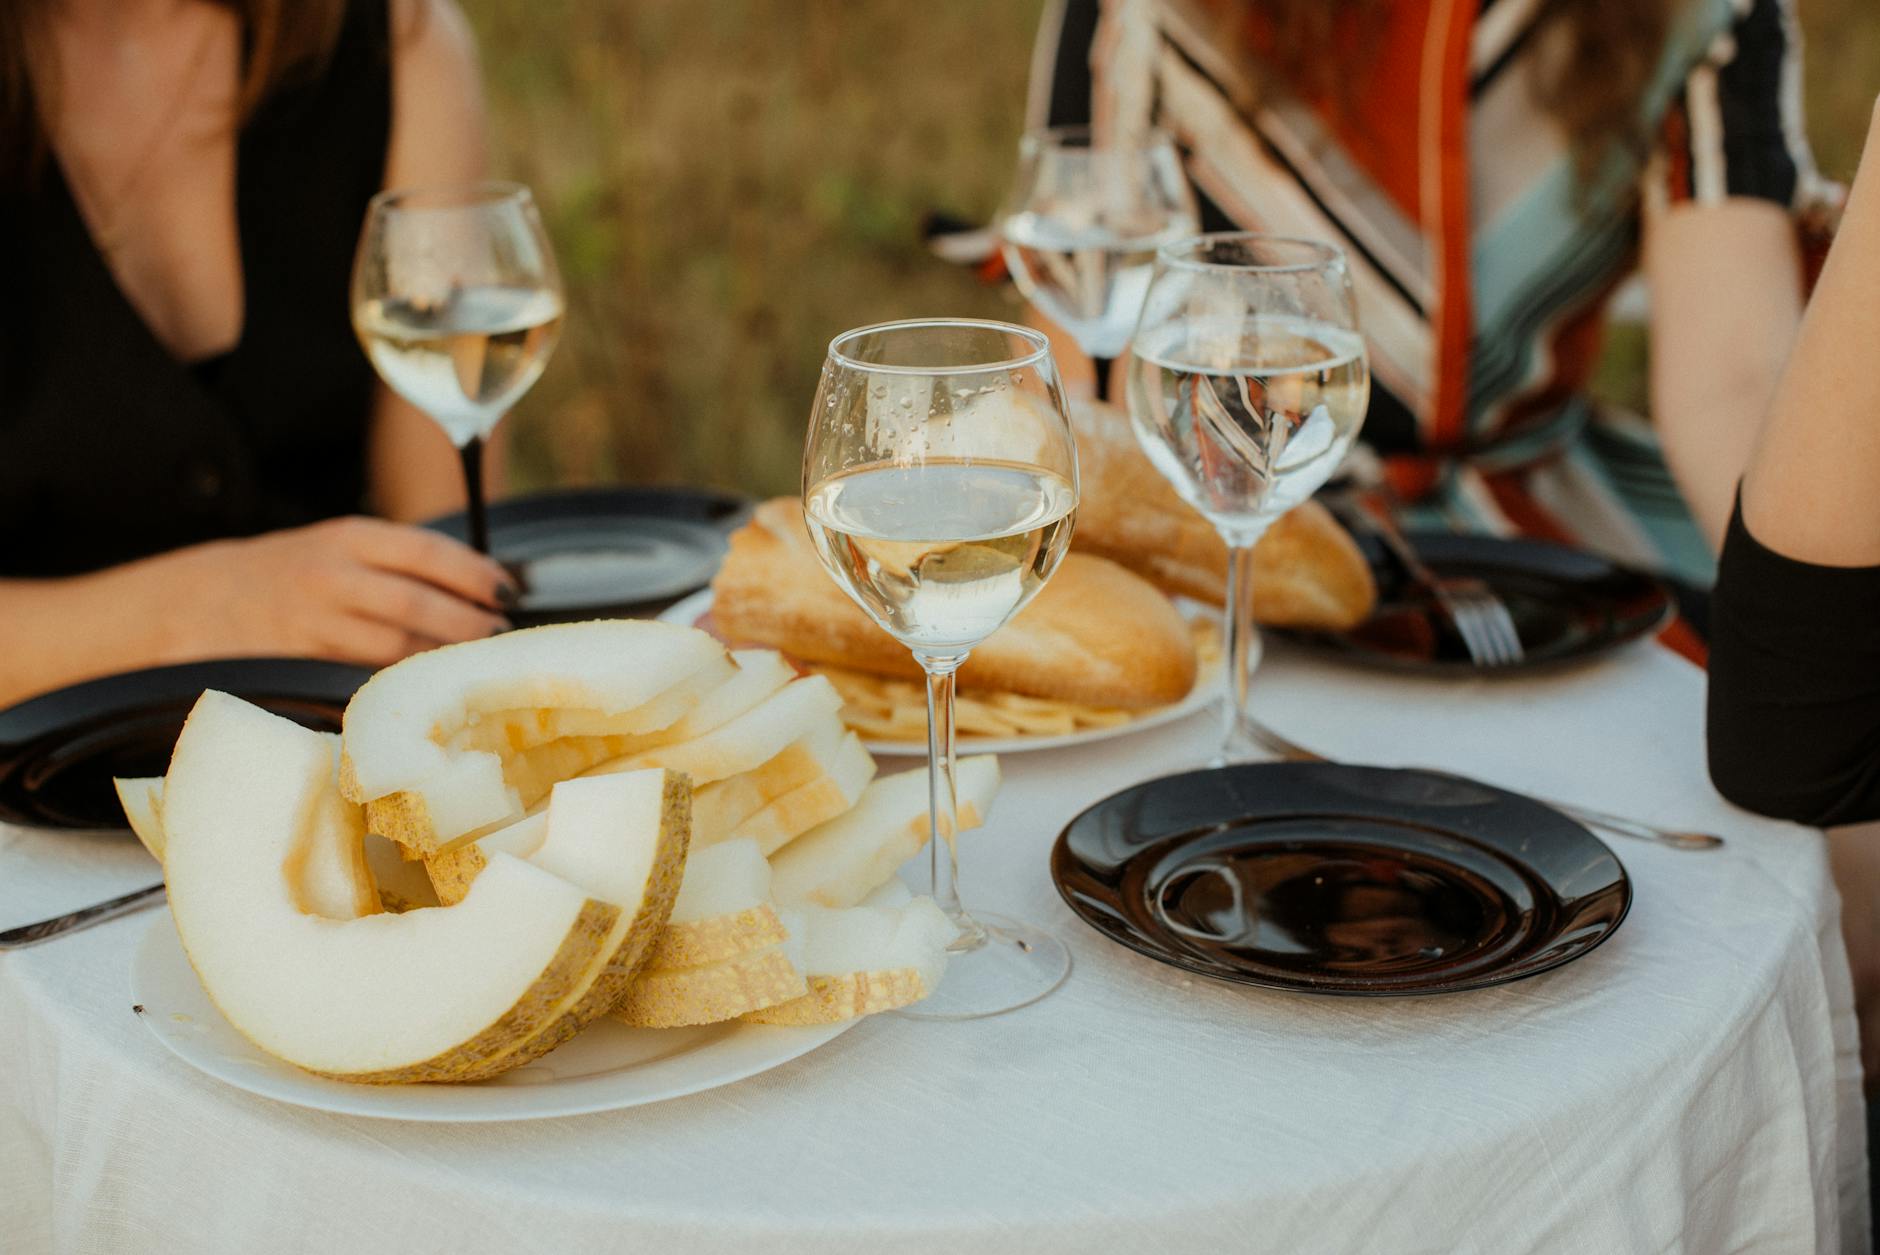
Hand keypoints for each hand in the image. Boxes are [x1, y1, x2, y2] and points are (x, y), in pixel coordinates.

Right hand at [147, 517, 511, 666]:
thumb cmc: (281, 577)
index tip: (507, 590)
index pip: (427, 551)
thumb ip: (394, 562)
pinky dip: (403, 681)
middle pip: (418, 602)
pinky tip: (427, 686)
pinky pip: (365, 674)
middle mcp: (331, 574)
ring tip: (476, 663)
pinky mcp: (300, 663)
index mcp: (346, 537)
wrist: (190, 604)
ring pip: (396, 643)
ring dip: (443, 656)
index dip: (475, 573)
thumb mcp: (333, 548)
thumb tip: (474, 587)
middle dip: (469, 622)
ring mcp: (314, 621)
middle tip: (501, 636)